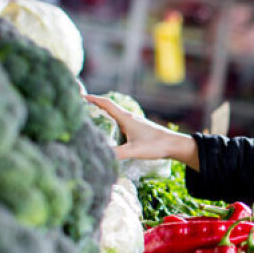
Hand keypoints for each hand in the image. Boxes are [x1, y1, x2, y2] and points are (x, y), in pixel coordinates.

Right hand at [84, 94, 198, 169]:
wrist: (174, 145)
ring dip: (102, 115)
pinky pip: (120, 123)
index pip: (106, 104)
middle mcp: (129, 118)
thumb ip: (117, 154)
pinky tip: (107, 132)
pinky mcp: (138, 129)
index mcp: (126, 118)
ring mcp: (134, 123)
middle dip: (94, 106)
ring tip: (89, 119)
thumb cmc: (156, 145)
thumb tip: (99, 156)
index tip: (79, 96)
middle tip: (79, 108)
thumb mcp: (134, 151)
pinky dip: (111, 123)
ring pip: (114, 116)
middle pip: (108, 108)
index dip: (92, 99)